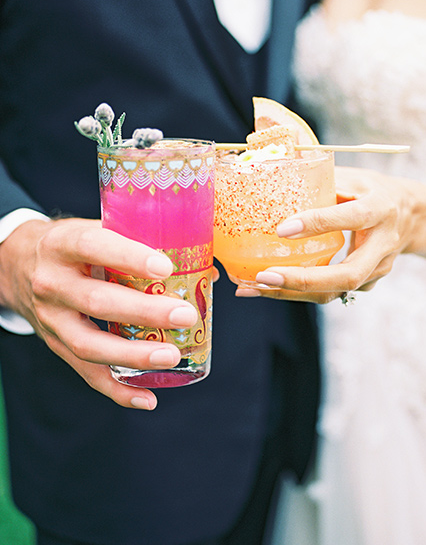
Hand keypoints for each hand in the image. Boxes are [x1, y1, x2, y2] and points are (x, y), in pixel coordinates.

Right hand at [0, 218, 199, 408]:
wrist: (16, 263)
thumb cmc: (71, 244)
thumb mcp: (93, 229)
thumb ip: (139, 243)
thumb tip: (206, 271)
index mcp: (63, 244)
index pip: (94, 247)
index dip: (129, 257)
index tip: (165, 268)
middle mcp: (52, 282)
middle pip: (96, 301)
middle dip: (143, 312)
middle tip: (183, 315)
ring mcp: (51, 318)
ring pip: (89, 344)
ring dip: (132, 355)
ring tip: (171, 356)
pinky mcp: (55, 345)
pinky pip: (86, 373)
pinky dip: (117, 390)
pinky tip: (147, 398)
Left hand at [236, 167, 415, 302]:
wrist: (411, 216)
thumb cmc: (371, 190)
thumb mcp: (352, 176)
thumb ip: (319, 174)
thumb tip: (271, 157)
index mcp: (380, 209)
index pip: (350, 218)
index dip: (317, 224)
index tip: (282, 229)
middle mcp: (382, 244)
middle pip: (347, 275)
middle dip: (303, 280)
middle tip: (264, 276)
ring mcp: (376, 269)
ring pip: (335, 291)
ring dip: (291, 293)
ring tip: (252, 287)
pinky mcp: (365, 283)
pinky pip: (330, 293)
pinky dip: (296, 293)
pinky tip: (266, 287)